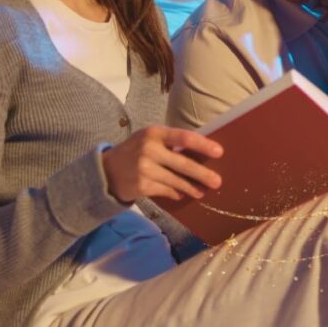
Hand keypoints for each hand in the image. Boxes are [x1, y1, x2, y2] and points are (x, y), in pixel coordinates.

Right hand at [101, 126, 222, 202]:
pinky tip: (182, 194)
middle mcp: (149, 149)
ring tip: (202, 191)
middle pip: (183, 163)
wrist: (107, 170)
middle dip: (203, 174)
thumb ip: (172, 143)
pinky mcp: (142, 185)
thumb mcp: (150, 139)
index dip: (203, 145)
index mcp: (154, 133)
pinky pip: (166, 190)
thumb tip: (203, 153)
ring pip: (176, 180)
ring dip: (192, 187)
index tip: (219, 152)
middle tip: (217, 181)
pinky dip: (176, 193)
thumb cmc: (136, 151)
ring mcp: (145, 168)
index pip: (184, 137)